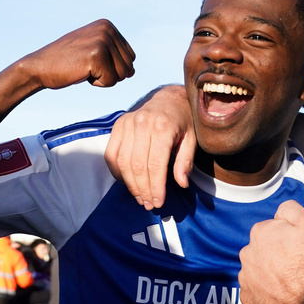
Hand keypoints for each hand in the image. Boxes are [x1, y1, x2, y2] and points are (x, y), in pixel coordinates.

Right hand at [17, 19, 134, 91]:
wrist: (39, 67)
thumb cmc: (67, 63)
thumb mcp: (94, 53)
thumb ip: (115, 58)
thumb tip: (133, 72)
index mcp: (108, 25)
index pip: (130, 57)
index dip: (112, 66)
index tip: (90, 60)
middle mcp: (107, 29)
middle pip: (129, 66)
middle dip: (109, 73)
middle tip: (85, 65)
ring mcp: (102, 40)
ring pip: (122, 75)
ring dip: (103, 79)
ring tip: (83, 68)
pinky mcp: (96, 55)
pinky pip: (111, 82)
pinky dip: (96, 84)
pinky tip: (80, 73)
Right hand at [104, 85, 195, 209]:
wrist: (169, 98)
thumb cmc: (183, 121)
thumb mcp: (192, 140)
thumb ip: (186, 161)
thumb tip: (182, 183)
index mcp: (163, 127)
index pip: (155, 164)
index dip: (156, 187)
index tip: (158, 202)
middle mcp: (142, 123)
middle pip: (137, 166)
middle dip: (143, 189)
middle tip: (149, 205)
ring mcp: (127, 123)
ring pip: (122, 162)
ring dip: (130, 184)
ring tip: (140, 197)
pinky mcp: (118, 125)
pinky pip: (111, 154)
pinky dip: (116, 171)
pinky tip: (127, 182)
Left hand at [238, 201, 303, 303]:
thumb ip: (291, 209)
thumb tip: (281, 211)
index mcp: (261, 232)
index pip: (271, 229)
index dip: (287, 237)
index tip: (299, 246)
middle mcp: (248, 253)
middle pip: (262, 249)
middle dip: (276, 254)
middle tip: (298, 263)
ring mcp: (247, 278)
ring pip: (257, 269)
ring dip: (270, 273)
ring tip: (292, 280)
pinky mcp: (249, 299)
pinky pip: (255, 291)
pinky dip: (266, 292)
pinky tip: (283, 293)